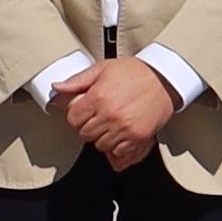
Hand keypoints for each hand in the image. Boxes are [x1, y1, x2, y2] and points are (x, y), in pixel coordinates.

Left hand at [74, 54, 183, 168]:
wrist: (165, 80)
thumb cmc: (137, 72)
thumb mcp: (104, 68)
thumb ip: (78, 80)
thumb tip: (57, 88)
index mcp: (98, 97)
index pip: (73, 118)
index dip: (77, 114)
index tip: (85, 111)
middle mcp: (110, 114)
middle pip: (85, 134)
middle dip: (89, 126)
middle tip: (100, 116)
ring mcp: (124, 128)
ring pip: (100, 145)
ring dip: (103, 137)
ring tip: (112, 123)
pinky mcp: (138, 137)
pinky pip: (118, 152)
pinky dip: (117, 146)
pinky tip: (121, 133)